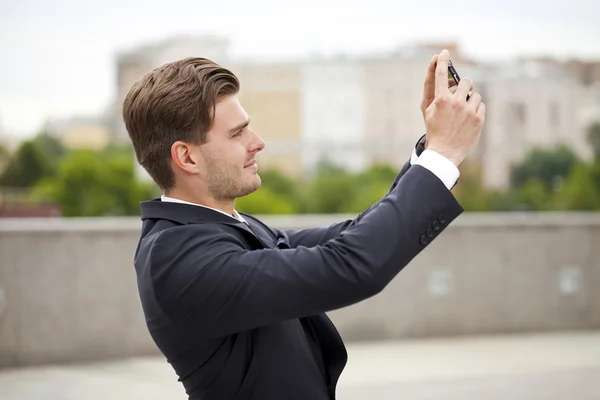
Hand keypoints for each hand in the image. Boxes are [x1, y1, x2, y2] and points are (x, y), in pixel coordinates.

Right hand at [423, 49, 484, 166]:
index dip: (442, 61)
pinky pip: (481, 105)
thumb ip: (437, 94)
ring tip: (463, 112)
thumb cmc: (435, 130)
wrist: (444, 152)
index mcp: (441, 100)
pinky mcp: (478, 118)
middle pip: (465, 82)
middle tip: (461, 94)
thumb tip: (449, 81)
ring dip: (470, 100)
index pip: (441, 74)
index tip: (444, 53)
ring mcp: (468, 110)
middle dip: (464, 86)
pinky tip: (469, 119)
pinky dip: (476, 109)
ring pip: (475, 94)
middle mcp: (456, 102)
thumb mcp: (429, 112)